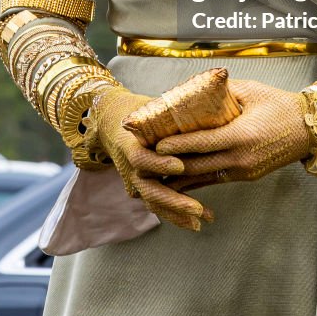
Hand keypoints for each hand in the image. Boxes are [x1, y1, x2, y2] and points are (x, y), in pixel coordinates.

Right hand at [83, 86, 213, 231]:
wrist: (110, 121)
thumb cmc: (138, 110)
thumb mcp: (151, 107)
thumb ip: (171, 110)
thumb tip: (205, 93)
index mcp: (131, 144)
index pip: (142, 157)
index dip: (160, 162)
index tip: (180, 165)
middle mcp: (131, 167)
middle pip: (149, 189)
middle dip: (174, 201)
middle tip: (198, 209)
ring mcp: (134, 180)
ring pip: (154, 202)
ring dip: (178, 214)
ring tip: (203, 220)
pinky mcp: (140, 188)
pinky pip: (157, 204)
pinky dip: (175, 215)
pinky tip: (196, 222)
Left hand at [156, 80, 309, 189]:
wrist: (309, 129)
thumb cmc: (279, 105)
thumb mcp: (251, 91)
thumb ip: (222, 91)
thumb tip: (195, 88)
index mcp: (241, 135)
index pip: (201, 143)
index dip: (176, 145)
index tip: (155, 144)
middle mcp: (241, 158)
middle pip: (198, 166)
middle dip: (171, 164)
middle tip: (148, 159)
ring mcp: (244, 170)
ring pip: (204, 178)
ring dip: (181, 176)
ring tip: (157, 173)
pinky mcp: (246, 176)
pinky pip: (216, 180)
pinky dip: (197, 180)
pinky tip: (180, 179)